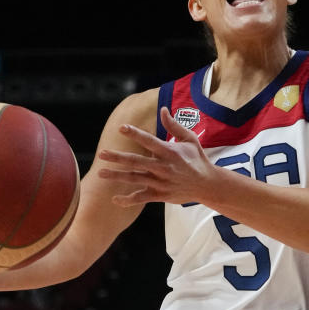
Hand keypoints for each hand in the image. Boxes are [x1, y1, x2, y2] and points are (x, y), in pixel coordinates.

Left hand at [97, 107, 218, 206]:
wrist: (207, 184)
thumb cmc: (197, 159)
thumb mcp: (189, 139)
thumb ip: (174, 125)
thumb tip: (163, 109)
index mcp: (170, 152)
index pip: (149, 141)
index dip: (135, 134)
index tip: (122, 127)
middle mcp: (163, 167)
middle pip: (136, 161)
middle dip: (118, 157)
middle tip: (102, 153)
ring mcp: (161, 182)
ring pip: (135, 179)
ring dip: (117, 176)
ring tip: (101, 172)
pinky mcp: (160, 195)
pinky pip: (141, 198)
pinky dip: (128, 200)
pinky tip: (115, 199)